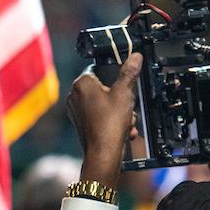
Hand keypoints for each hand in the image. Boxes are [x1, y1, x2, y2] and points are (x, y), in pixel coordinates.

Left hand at [66, 53, 142, 188]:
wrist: (103, 153)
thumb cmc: (109, 124)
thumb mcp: (124, 94)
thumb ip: (129, 73)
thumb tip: (135, 56)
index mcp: (81, 84)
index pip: (99, 69)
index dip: (114, 78)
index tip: (124, 87)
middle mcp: (74, 96)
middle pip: (104, 89)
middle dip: (121, 100)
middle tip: (127, 108)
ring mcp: (76, 111)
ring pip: (105, 105)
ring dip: (120, 113)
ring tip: (126, 122)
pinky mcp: (81, 124)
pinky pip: (101, 117)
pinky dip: (113, 122)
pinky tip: (122, 130)